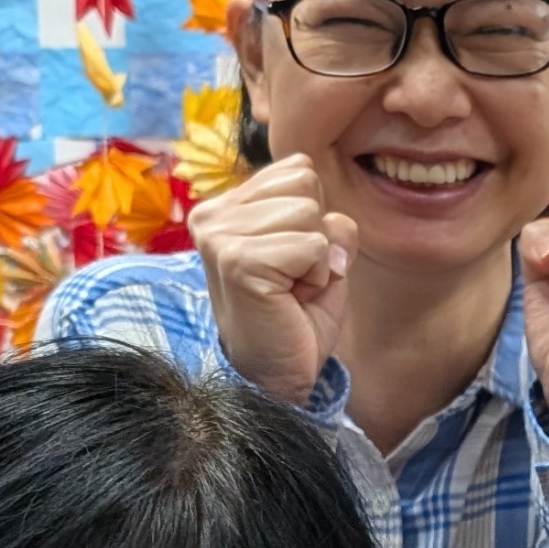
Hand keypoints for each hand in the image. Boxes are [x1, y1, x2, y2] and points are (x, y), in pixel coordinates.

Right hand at [193, 153, 359, 400]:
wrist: (278, 378)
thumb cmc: (295, 318)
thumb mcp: (320, 255)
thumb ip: (328, 220)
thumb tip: (336, 218)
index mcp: (226, 205)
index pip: (298, 169)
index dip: (314, 218)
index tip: (293, 262)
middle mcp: (212, 214)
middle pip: (306, 183)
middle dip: (317, 235)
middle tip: (293, 279)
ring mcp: (219, 235)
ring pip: (309, 213)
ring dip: (316, 259)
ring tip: (290, 290)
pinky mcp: (237, 260)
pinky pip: (312, 245)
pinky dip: (316, 276)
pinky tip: (290, 300)